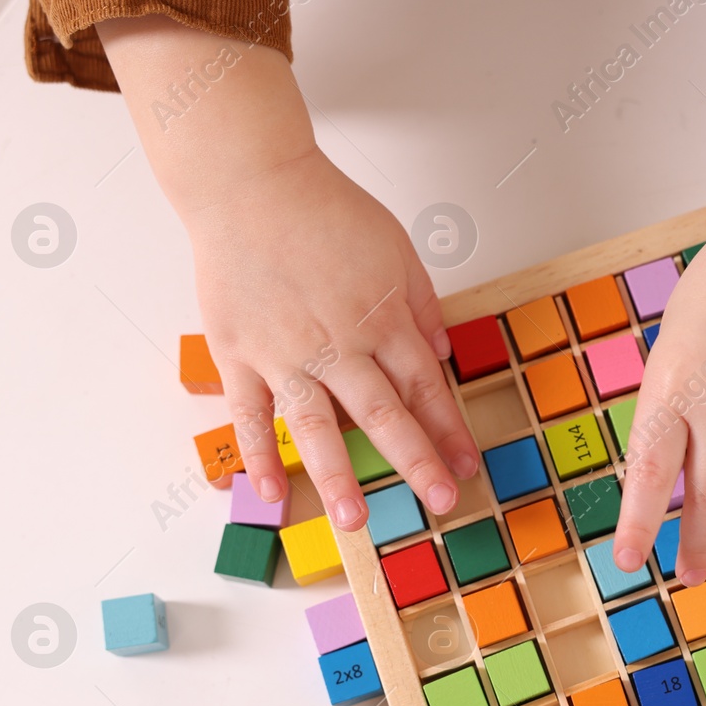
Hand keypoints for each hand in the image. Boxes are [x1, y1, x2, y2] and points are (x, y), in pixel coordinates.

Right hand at [97, 16, 475, 530]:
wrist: (249, 184)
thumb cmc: (322, 208)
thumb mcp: (395, 247)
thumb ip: (420, 303)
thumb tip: (439, 352)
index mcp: (381, 319)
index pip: (425, 386)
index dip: (449, 430)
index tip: (467, 465)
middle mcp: (338, 344)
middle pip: (384, 414)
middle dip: (416, 463)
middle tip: (440, 503)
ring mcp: (285, 354)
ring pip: (317, 427)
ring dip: (337, 477)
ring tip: (355, 521)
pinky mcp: (239, 354)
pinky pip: (249, 414)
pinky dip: (258, 454)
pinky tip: (271, 491)